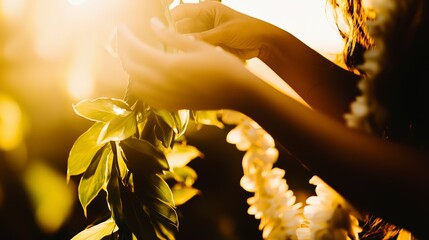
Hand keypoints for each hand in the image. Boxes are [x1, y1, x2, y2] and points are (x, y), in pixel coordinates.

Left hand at [116, 18, 258, 110]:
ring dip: (130, 68)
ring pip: (135, 84)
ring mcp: (167, 97)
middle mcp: (163, 84)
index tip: (121, 27)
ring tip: (135, 55)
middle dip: (122, 50)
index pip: (134, 49)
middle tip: (124, 39)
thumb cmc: (223, 66)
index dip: (124, 36)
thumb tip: (152, 23)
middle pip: (130, 66)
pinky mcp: (173, 105)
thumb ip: (171, 36)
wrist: (239, 93)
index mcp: (169, 65)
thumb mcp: (198, 46)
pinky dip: (140, 85)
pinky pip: (147, 97)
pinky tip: (146, 76)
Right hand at [171, 1, 276, 59]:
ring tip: (174, 56)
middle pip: (181, 27)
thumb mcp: (224, 32)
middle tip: (164, 48)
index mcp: (206, 8)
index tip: (157, 29)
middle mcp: (203, 20)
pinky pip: (196, 50)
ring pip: (187, 40)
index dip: (169, 19)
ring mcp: (206, 33)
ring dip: (182, 47)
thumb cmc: (247, 30)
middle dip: (174, 36)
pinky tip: (185, 61)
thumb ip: (204, 38)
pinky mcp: (210, 46)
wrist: (264, 43)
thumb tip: (183, 43)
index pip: (181, 11)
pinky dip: (191, 54)